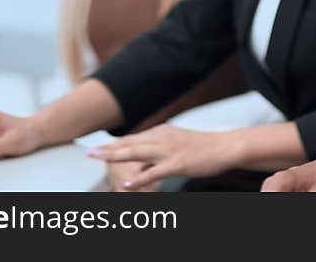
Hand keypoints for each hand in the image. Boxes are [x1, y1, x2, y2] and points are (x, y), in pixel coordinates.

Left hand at [87, 124, 237, 189]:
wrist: (225, 147)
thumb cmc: (202, 149)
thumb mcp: (176, 148)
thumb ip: (156, 158)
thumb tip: (139, 167)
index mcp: (162, 132)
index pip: (132, 138)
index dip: (114, 144)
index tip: (97, 148)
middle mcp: (163, 137)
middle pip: (130, 143)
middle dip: (109, 148)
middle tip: (89, 152)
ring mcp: (170, 149)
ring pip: (138, 153)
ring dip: (117, 156)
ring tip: (100, 160)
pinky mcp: (178, 162)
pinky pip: (154, 171)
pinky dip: (139, 177)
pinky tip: (127, 183)